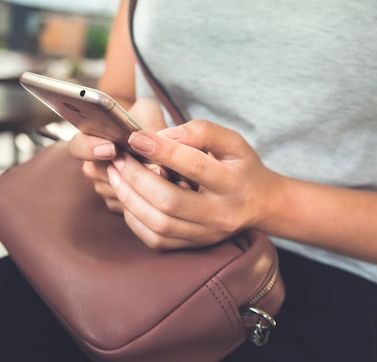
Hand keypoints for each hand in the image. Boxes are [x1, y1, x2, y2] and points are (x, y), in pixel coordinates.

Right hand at [68, 98, 167, 212]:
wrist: (153, 139)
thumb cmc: (145, 120)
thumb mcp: (146, 111)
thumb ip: (145, 121)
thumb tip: (152, 139)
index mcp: (91, 141)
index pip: (78, 147)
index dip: (90, 147)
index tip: (111, 148)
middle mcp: (95, 168)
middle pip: (105, 174)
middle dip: (129, 172)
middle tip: (155, 168)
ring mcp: (107, 189)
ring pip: (121, 192)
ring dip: (145, 186)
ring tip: (171, 176)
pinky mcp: (122, 207)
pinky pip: (132, 206)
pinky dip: (152, 197)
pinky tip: (175, 188)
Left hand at [106, 120, 285, 248]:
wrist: (261, 204)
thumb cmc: (241, 166)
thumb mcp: (233, 141)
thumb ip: (202, 132)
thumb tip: (163, 136)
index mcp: (233, 183)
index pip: (194, 165)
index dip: (161, 150)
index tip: (134, 137)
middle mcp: (220, 213)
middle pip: (170, 200)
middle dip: (137, 178)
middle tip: (118, 159)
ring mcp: (207, 234)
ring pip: (160, 224)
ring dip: (130, 199)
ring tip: (115, 176)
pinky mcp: (194, 245)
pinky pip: (157, 240)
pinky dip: (135, 220)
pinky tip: (127, 199)